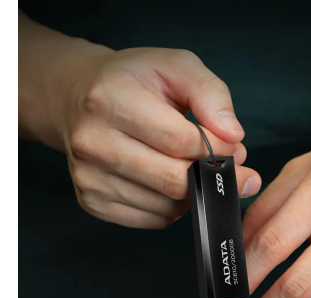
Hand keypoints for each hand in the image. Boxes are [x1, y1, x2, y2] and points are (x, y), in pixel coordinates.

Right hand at [38, 46, 260, 227]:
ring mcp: (89, 178)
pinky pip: (154, 220)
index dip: (218, 149)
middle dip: (212, 176)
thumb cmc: (133, 80)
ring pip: (167, 206)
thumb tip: (234, 137)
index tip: (233, 146)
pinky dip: (174, 207)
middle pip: (173, 180)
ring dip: (194, 192)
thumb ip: (211, 94)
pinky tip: (170, 181)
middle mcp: (93, 143)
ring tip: (194, 167)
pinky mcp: (93, 202)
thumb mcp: (177, 66)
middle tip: (229, 166)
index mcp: (111, 100)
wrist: (76, 97)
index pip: (181, 141)